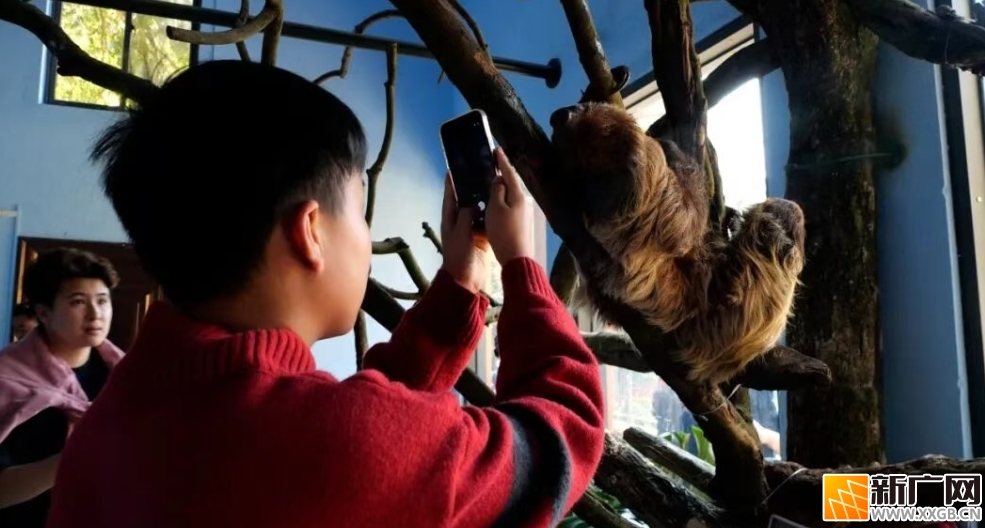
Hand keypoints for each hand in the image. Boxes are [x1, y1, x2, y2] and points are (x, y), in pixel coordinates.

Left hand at [440, 173, 488, 292]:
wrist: (465, 279)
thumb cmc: (458, 255)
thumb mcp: (460, 233)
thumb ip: (466, 215)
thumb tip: (472, 201)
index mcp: (450, 219)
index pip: (449, 196)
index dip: (451, 183)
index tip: (453, 168)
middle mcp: (459, 222)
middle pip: (464, 201)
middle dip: (470, 189)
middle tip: (480, 174)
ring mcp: (470, 230)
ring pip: (477, 211)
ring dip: (483, 202)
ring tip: (492, 187)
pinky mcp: (480, 238)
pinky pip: (486, 223)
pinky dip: (491, 217)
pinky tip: (499, 207)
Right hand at [485, 148, 533, 263]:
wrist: (516, 258)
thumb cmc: (504, 231)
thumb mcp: (496, 208)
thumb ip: (497, 191)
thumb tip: (500, 180)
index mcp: (518, 195)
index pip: (509, 173)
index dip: (502, 161)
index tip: (497, 149)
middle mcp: (524, 201)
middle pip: (512, 183)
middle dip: (502, 172)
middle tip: (492, 163)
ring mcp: (523, 212)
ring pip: (510, 194)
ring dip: (501, 187)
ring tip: (490, 181)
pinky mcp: (520, 222)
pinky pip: (510, 204)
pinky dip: (502, 199)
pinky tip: (495, 201)